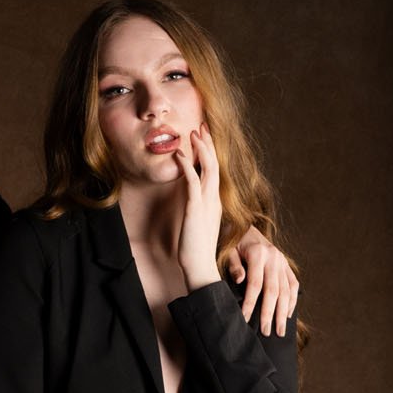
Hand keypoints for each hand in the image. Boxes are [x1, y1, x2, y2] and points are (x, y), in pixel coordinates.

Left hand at [173, 124, 223, 290]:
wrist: (200, 267)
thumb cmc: (197, 249)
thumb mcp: (198, 224)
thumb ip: (198, 209)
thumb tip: (193, 202)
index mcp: (214, 201)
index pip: (214, 171)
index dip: (210, 152)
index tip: (204, 137)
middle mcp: (213, 198)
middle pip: (214, 164)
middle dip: (208, 143)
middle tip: (202, 125)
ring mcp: (206, 202)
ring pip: (207, 168)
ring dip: (200, 149)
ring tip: (192, 133)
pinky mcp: (195, 208)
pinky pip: (192, 181)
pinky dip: (186, 165)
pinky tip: (178, 153)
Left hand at [227, 225, 299, 334]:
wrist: (244, 226)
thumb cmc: (232, 242)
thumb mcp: (228, 251)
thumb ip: (234, 265)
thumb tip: (240, 281)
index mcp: (258, 254)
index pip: (255, 285)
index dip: (250, 304)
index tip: (245, 319)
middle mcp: (274, 258)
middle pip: (273, 291)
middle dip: (270, 314)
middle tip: (266, 332)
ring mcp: (282, 261)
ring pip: (286, 290)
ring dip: (283, 312)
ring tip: (280, 331)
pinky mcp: (286, 264)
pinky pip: (293, 284)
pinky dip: (292, 300)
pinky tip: (287, 314)